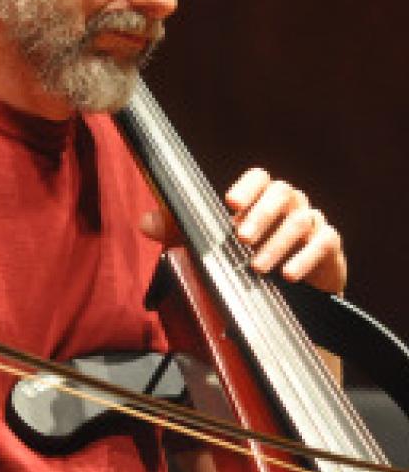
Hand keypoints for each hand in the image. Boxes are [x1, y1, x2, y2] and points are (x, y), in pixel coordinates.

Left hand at [139, 167, 345, 295]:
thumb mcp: (207, 246)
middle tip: (241, 238)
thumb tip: (143, 222)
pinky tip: (289, 275)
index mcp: (260, 197)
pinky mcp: (329, 244)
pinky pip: (324, 242)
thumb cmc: (245, 259)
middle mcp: (288, 203)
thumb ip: (178, 231)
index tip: (230, 203)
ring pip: (300, 220)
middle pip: (281, 193)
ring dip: (277, 244)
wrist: (292, 294)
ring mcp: (311, 221)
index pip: (259, 177)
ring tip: (259, 266)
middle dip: (261, 215)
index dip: (247, 186)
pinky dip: (306, 258)